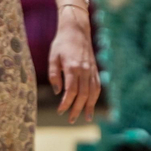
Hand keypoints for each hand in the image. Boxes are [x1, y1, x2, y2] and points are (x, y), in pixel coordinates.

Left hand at [48, 6, 99, 123]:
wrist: (77, 30)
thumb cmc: (61, 43)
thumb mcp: (52, 56)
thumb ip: (54, 75)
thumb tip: (57, 92)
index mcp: (72, 67)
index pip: (71, 91)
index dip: (66, 103)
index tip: (60, 111)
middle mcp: (84, 71)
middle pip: (82, 95)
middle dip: (77, 109)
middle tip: (70, 119)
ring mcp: (92, 71)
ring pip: (92, 93)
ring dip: (88, 106)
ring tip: (85, 118)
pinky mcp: (95, 70)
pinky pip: (97, 87)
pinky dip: (95, 98)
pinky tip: (91, 105)